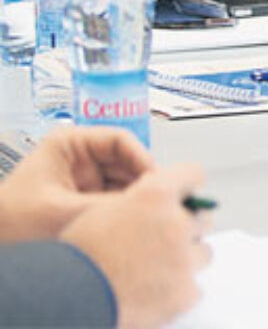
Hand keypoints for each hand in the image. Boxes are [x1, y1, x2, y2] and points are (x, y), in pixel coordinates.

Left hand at [0, 127, 152, 240]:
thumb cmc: (8, 221)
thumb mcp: (63, 211)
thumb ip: (109, 206)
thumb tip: (150, 202)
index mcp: (69, 144)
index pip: (121, 140)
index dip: (143, 159)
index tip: (157, 181)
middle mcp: (80, 159)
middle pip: (127, 162)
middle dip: (142, 182)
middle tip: (158, 200)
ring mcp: (84, 181)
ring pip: (124, 183)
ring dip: (134, 199)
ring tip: (146, 213)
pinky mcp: (86, 203)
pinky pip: (115, 201)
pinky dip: (125, 212)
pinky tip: (132, 223)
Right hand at [60, 163, 211, 328]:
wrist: (70, 298)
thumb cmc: (78, 255)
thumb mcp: (102, 211)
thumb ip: (138, 200)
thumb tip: (157, 198)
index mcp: (155, 195)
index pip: (192, 174)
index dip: (186, 185)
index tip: (184, 194)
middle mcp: (175, 222)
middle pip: (201, 217)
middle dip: (186, 227)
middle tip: (162, 240)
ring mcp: (184, 258)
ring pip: (202, 252)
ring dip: (186, 257)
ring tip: (156, 268)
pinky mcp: (185, 291)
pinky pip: (193, 285)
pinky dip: (178, 289)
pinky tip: (153, 290)